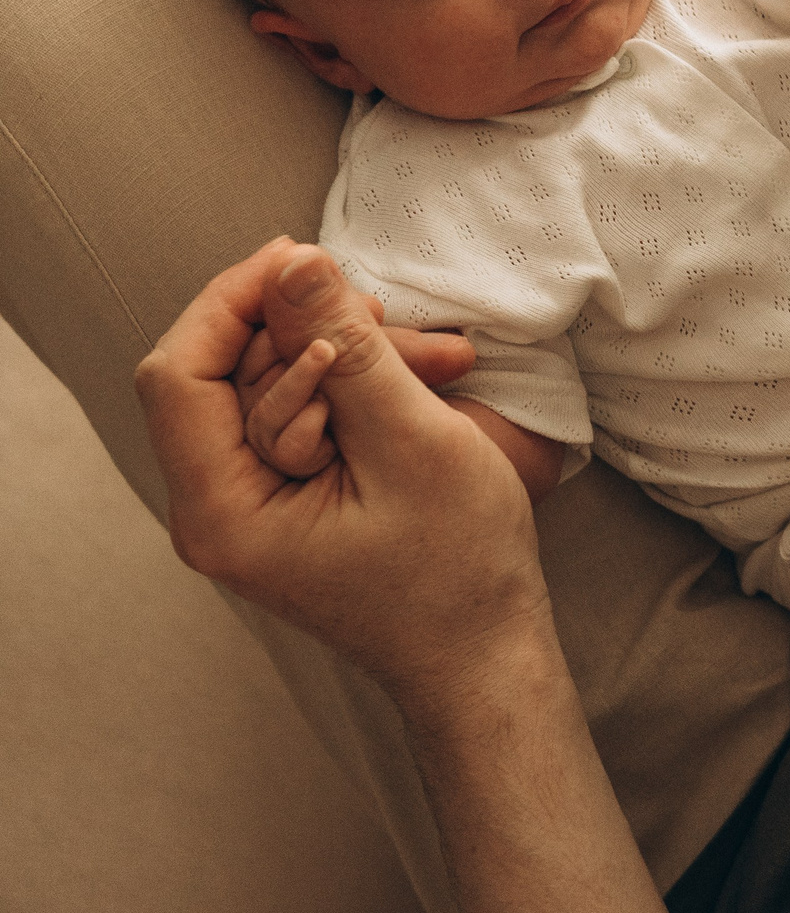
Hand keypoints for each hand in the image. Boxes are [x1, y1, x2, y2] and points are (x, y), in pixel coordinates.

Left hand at [138, 240, 548, 702]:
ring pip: (273, 389)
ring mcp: (251, 508)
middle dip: (316, 334)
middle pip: (230, 376)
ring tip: (443, 361)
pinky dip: (356, 392)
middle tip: (402, 322)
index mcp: (223, 512)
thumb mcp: (412, 442)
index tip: (301, 257)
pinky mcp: (288, 502)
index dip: (231, 302)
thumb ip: (347, 349)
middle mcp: (217, 511)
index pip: (179, 375)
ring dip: (350, 359)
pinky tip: (423, 381)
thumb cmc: (457, 571)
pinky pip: (303, 419)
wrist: (486, 656)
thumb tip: (294, 260)